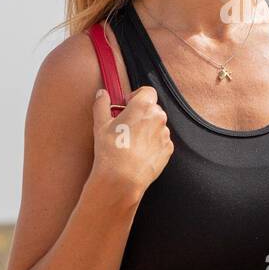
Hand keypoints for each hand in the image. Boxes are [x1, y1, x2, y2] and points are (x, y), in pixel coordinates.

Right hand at [90, 85, 173, 202]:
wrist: (122, 177)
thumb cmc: (111, 149)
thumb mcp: (100, 124)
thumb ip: (102, 104)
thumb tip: (102, 94)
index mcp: (143, 106)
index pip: (147, 91)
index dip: (137, 96)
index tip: (128, 105)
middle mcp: (158, 117)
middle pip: (152, 108)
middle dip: (141, 114)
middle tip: (126, 126)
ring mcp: (165, 134)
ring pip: (157, 125)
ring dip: (147, 129)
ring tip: (131, 142)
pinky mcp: (168, 149)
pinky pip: (161, 141)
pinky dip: (152, 144)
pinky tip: (139, 153)